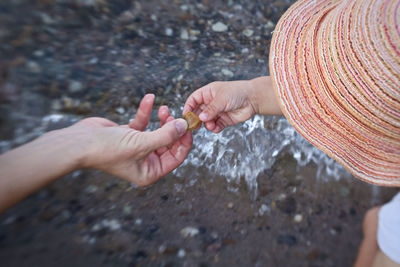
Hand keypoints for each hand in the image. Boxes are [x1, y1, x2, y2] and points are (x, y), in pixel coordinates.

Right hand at [67, 94, 192, 185]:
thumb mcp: (142, 143)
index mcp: (150, 172)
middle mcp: (145, 162)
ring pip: (157, 131)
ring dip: (161, 119)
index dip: (185, 140)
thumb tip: (184, 126)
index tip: (188, 125)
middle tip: (175, 115)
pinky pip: (142, 123)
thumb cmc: (109, 149)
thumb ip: (166, 135)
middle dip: (173, 128)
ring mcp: (137, 148)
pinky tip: (149, 99)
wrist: (80, 142)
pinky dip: (145, 111)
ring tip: (164, 108)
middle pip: (169, 143)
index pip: (176, 157)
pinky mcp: (128, 135)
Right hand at [183, 80, 257, 132]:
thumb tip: (201, 118)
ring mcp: (218, 112)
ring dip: (207, 125)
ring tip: (211, 125)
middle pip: (198, 112)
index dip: (188, 107)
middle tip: (195, 126)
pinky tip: (216, 128)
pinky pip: (216, 126)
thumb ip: (211, 109)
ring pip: (207, 121)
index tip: (186, 116)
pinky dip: (215, 128)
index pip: (193, 100)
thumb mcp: (221, 99)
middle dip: (197, 119)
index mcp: (208, 93)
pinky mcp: (224, 120)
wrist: (254, 99)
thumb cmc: (237, 92)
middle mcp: (211, 103)